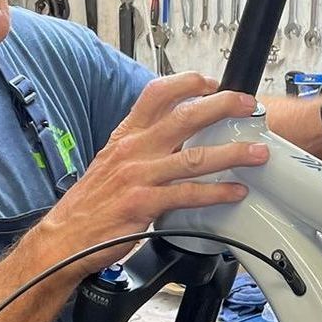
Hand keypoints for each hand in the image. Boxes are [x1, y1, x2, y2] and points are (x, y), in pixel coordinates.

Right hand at [43, 74, 265, 275]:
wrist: (64, 238)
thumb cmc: (92, 203)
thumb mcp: (112, 162)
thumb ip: (142, 146)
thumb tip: (177, 138)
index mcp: (126, 136)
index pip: (156, 94)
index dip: (187, 83)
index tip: (212, 82)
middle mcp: (133, 150)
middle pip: (184, 117)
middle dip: (222, 106)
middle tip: (248, 105)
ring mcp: (139, 176)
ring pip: (195, 156)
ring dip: (232, 153)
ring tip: (257, 153)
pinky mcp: (144, 204)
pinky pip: (188, 194)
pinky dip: (216, 192)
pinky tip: (235, 192)